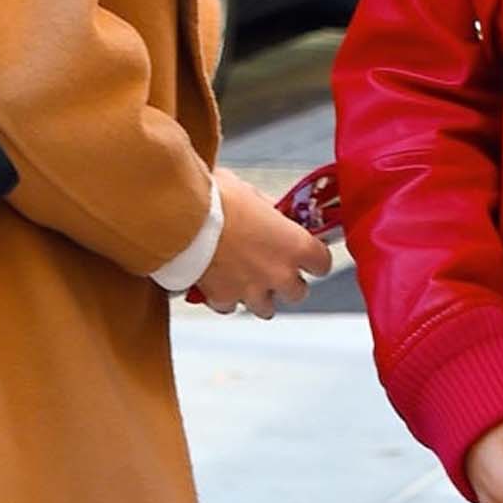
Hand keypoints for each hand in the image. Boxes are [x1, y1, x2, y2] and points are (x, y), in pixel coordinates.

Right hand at [191, 168, 333, 315]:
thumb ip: (269, 213)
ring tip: (245, 280)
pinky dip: (225, 298)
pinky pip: (230, 307)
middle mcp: (279, 273)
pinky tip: (218, 283)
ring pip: (266, 308)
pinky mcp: (224, 299)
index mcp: (295, 245)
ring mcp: (252, 290)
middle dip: (287, 282)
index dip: (313, 260)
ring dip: (259, 296)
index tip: (305, 256)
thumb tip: (271, 215)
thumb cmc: (217, 199)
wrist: (180, 216)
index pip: (322, 264)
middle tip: (272, 268)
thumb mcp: (251, 194)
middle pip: (298, 293)